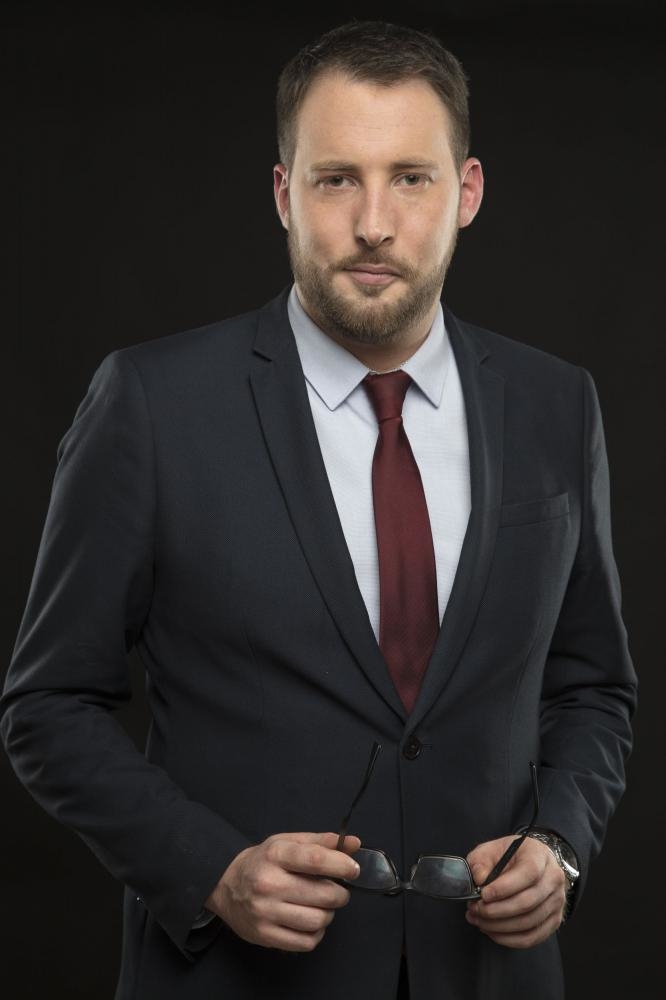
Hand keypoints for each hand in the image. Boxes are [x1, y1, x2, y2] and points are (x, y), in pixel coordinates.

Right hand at [205, 832, 360, 951]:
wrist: (226, 885)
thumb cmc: (263, 861)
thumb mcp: (288, 842)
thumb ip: (322, 842)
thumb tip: (355, 844)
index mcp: (276, 855)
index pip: (316, 860)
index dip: (342, 865)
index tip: (353, 869)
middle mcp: (269, 883)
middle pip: (323, 894)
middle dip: (340, 894)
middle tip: (337, 890)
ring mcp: (265, 912)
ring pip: (318, 920)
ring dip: (329, 914)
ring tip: (322, 906)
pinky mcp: (265, 935)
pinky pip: (306, 942)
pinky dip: (316, 933)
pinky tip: (310, 921)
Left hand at [465, 835, 567, 948]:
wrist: (530, 862)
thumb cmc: (509, 856)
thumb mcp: (491, 850)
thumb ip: (481, 862)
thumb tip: (479, 880)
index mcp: (540, 855)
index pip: (528, 873)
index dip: (505, 887)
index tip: (484, 894)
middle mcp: (553, 879)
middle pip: (528, 902)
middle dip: (496, 910)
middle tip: (476, 909)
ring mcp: (557, 901)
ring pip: (529, 922)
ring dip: (499, 926)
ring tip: (479, 920)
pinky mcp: (554, 920)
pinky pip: (532, 937)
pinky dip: (509, 939)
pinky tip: (493, 932)